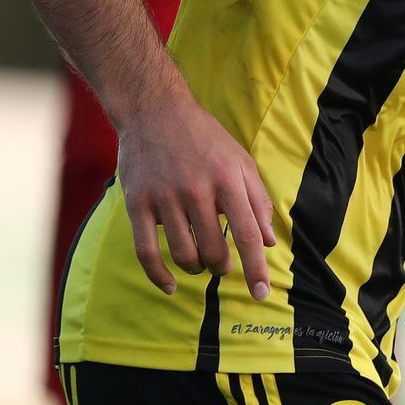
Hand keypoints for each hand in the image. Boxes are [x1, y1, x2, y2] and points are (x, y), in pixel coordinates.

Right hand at [114, 94, 277, 301]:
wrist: (154, 111)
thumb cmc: (204, 138)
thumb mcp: (240, 161)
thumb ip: (257, 200)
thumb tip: (268, 241)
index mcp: (227, 179)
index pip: (246, 234)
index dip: (256, 268)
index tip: (261, 293)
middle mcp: (197, 190)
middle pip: (214, 250)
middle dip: (222, 267)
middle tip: (223, 263)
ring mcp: (164, 198)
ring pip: (184, 254)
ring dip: (196, 268)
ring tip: (200, 262)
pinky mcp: (137, 203)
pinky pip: (146, 252)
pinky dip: (159, 276)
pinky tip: (170, 285)